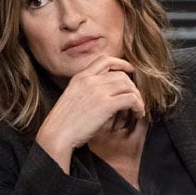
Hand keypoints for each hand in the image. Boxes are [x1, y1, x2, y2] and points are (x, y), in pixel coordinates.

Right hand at [35, 56, 144, 172]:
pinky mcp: (106, 105)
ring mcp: (98, 91)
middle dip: (132, 86)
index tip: (130, 70)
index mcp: (80, 77)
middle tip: (136, 98)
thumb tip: (102, 91)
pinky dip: (138, 106)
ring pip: (128, 86)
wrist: (57, 134)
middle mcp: (90, 80)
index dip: (121, 63)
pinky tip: (138, 114)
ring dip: (138, 97)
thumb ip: (86, 89)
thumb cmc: (63, 122)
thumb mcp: (72, 96)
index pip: (105, 60)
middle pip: (121, 75)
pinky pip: (131, 99)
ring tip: (138, 108)